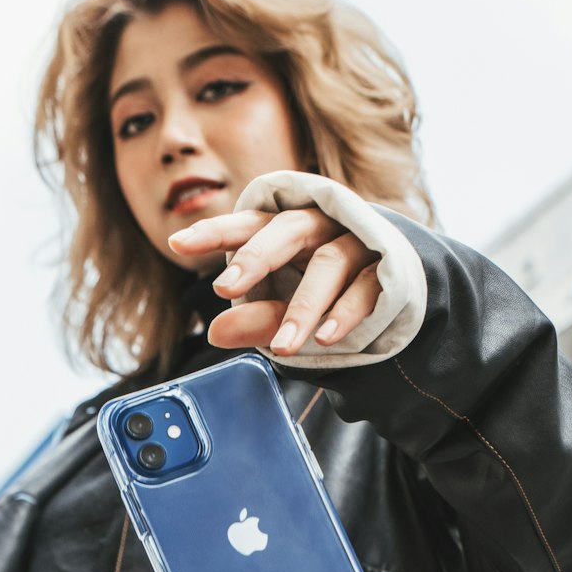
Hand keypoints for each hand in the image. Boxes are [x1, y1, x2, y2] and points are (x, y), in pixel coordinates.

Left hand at [168, 207, 381, 356]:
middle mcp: (320, 227)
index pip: (247, 224)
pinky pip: (366, 286)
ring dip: (303, 307)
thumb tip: (215, 333)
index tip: (177, 244)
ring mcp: (356, 243)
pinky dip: (345, 313)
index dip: (214, 231)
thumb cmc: (327, 293)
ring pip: (329, 263)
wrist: (395, 290)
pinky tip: (325, 339)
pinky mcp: (386, 268)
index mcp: (286, 230)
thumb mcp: (285, 310)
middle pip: (286, 230)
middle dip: (254, 258)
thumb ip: (255, 318)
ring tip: (284, 348)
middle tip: (224, 288)